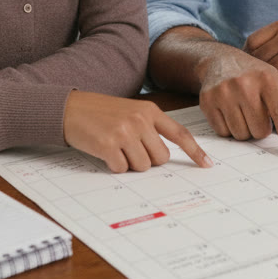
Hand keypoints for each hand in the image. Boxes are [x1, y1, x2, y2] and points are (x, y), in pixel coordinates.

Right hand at [63, 91, 211, 172]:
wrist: (70, 109)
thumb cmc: (101, 113)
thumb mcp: (130, 111)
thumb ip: (149, 128)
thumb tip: (164, 156)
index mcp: (149, 110)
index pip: (179, 134)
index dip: (195, 151)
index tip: (207, 164)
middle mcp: (140, 120)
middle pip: (161, 158)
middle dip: (147, 160)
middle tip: (129, 148)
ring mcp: (125, 132)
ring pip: (143, 166)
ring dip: (130, 163)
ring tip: (116, 147)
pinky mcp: (109, 145)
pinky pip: (122, 169)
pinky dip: (114, 166)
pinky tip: (104, 151)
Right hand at [196, 47, 277, 156]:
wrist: (220, 60)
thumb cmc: (254, 75)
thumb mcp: (276, 84)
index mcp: (267, 78)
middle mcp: (245, 84)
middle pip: (259, 130)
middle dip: (261, 129)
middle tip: (257, 115)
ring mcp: (224, 92)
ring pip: (240, 134)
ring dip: (245, 130)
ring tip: (243, 112)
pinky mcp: (207, 101)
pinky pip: (223, 132)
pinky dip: (228, 128)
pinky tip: (229, 112)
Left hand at [244, 18, 277, 81]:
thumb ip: (276, 37)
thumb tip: (251, 55)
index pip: (253, 41)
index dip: (248, 54)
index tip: (249, 64)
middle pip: (259, 58)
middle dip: (258, 69)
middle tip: (258, 78)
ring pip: (270, 70)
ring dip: (271, 77)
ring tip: (273, 81)